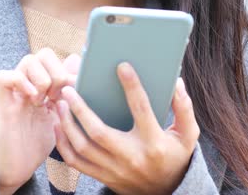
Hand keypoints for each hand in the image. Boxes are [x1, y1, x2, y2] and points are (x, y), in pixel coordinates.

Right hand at [0, 48, 76, 193]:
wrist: (17, 168)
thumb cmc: (38, 143)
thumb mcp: (61, 118)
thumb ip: (70, 97)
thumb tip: (79, 71)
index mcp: (44, 85)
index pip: (59, 58)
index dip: (71, 69)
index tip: (76, 90)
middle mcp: (30, 84)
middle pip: (44, 54)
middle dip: (58, 72)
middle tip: (59, 97)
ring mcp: (15, 92)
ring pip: (28, 60)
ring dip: (42, 79)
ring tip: (45, 101)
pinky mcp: (3, 103)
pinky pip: (4, 77)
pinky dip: (20, 82)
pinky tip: (33, 99)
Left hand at [54, 60, 199, 194]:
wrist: (166, 194)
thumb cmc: (175, 157)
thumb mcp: (188, 135)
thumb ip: (184, 108)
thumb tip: (176, 82)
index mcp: (154, 143)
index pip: (141, 109)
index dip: (132, 86)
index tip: (121, 66)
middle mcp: (132, 157)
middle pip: (99, 132)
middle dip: (80, 109)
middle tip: (68, 89)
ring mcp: (115, 169)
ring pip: (83, 147)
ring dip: (67, 124)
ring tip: (60, 104)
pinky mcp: (103, 176)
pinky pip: (76, 162)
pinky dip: (63, 144)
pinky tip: (59, 125)